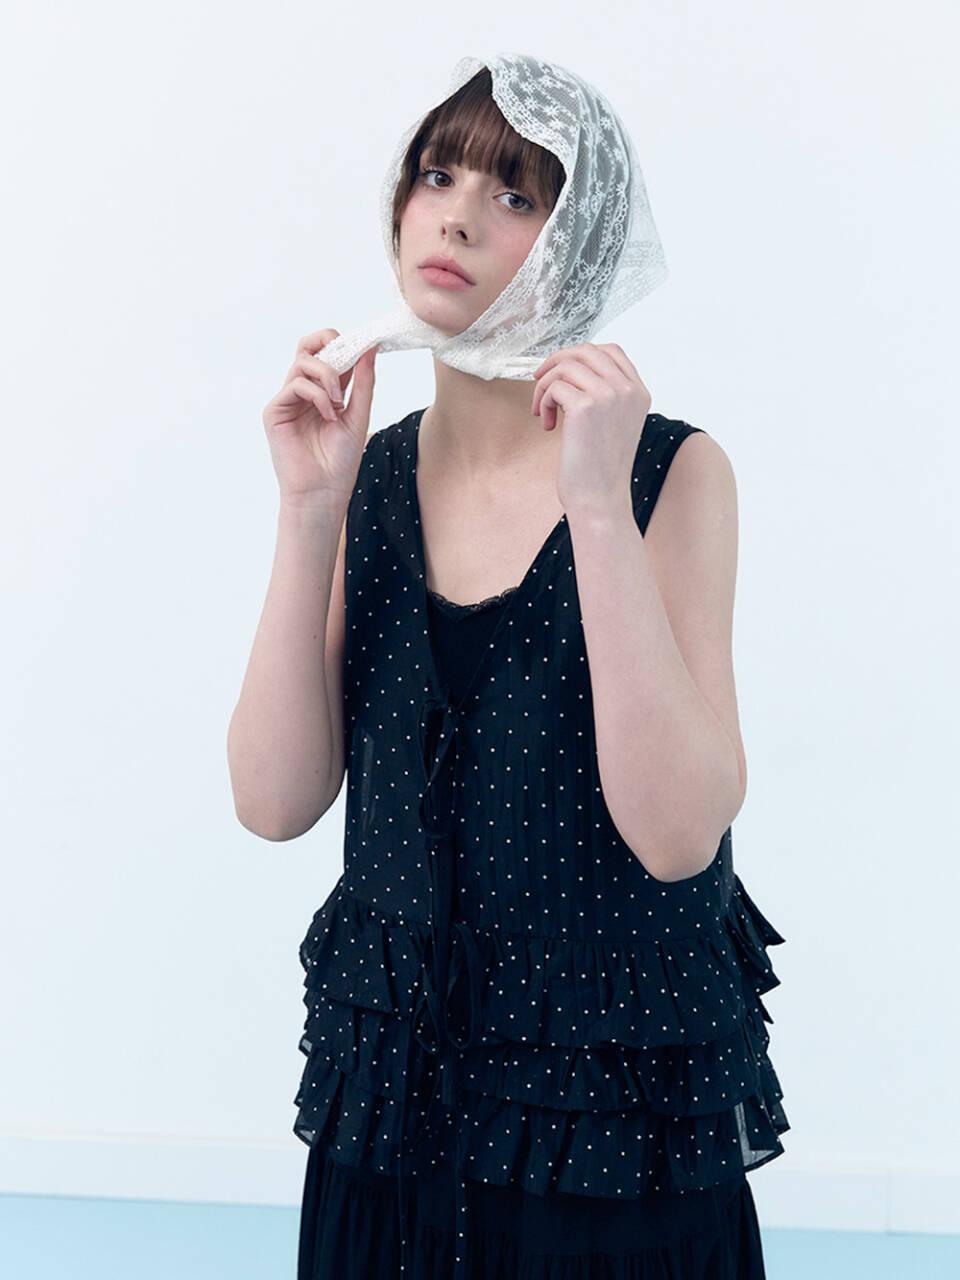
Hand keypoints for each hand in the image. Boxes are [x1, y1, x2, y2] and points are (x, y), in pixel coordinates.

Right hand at [262, 329, 377, 507]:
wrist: (324, 492)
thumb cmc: (340, 462)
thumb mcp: (359, 415)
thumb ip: (363, 382)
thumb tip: (371, 347)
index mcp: (324, 392)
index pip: (328, 353)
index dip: (344, 345)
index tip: (364, 351)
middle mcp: (304, 392)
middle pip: (308, 346)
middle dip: (329, 342)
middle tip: (348, 356)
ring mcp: (288, 400)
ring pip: (303, 362)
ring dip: (327, 375)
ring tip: (338, 402)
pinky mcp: (275, 411)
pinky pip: (295, 385)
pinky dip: (316, 395)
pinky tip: (328, 416)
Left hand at [531, 343, 651, 516]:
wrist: (599, 499)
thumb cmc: (600, 469)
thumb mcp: (613, 424)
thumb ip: (604, 395)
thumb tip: (570, 369)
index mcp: (638, 393)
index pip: (611, 351)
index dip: (581, 355)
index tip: (561, 370)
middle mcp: (627, 390)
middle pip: (586, 351)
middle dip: (556, 362)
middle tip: (541, 381)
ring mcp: (608, 396)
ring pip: (565, 367)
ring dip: (545, 386)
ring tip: (543, 411)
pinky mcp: (585, 407)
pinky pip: (553, 387)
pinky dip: (543, 403)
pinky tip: (548, 426)